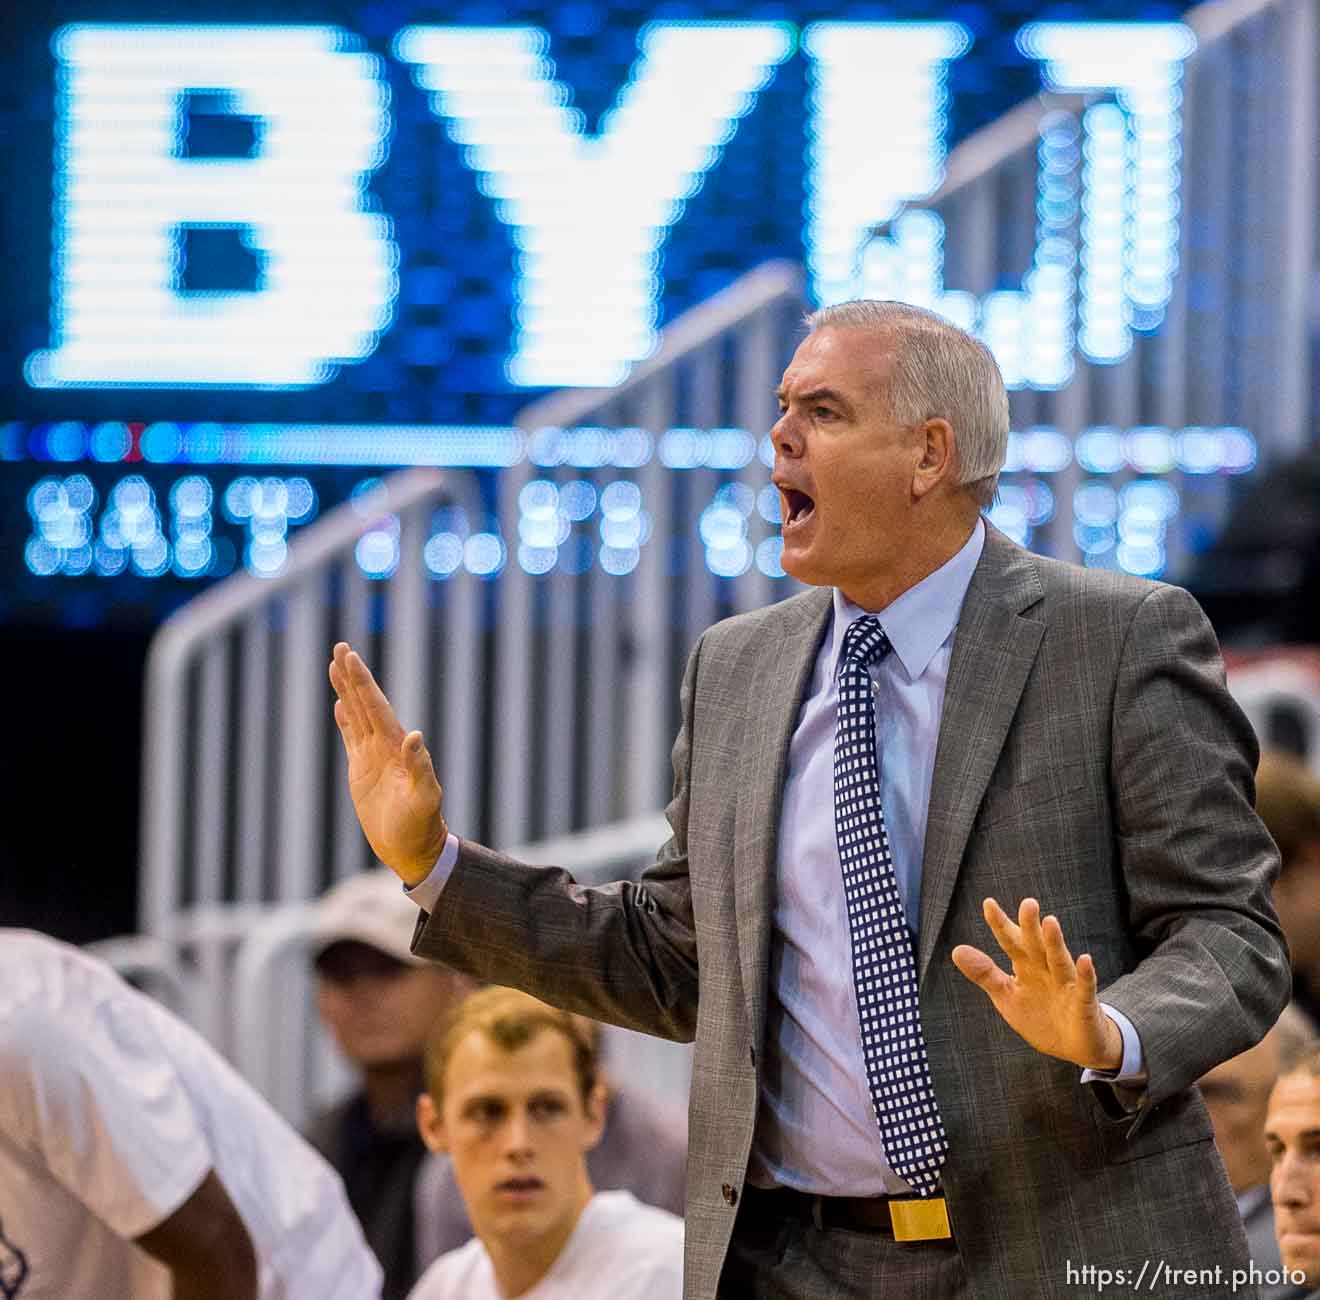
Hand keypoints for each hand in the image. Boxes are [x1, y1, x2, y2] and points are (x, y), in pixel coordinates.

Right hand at [329, 642, 447, 886]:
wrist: (414, 848)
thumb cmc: (421, 826)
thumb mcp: (424, 799)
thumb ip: (420, 768)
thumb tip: (415, 736)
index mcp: (396, 748)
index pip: (377, 708)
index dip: (364, 683)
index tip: (351, 658)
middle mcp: (385, 746)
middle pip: (365, 703)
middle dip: (353, 676)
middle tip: (340, 647)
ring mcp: (373, 757)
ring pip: (357, 715)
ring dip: (347, 691)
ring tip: (336, 666)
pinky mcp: (363, 771)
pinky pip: (352, 738)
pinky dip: (346, 719)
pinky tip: (340, 704)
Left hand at [951, 897, 1122, 1070]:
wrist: (1074, 1048)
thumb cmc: (1040, 1017)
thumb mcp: (1006, 996)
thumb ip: (985, 974)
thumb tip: (957, 950)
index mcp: (1026, 967)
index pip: (1011, 942)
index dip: (1000, 925)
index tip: (988, 903)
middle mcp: (1046, 971)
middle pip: (1036, 946)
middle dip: (1030, 926)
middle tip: (1027, 903)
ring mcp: (1066, 986)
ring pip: (1059, 961)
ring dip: (1054, 943)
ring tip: (1050, 921)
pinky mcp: (1084, 1004)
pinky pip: (1085, 988)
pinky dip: (1085, 974)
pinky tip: (1084, 959)